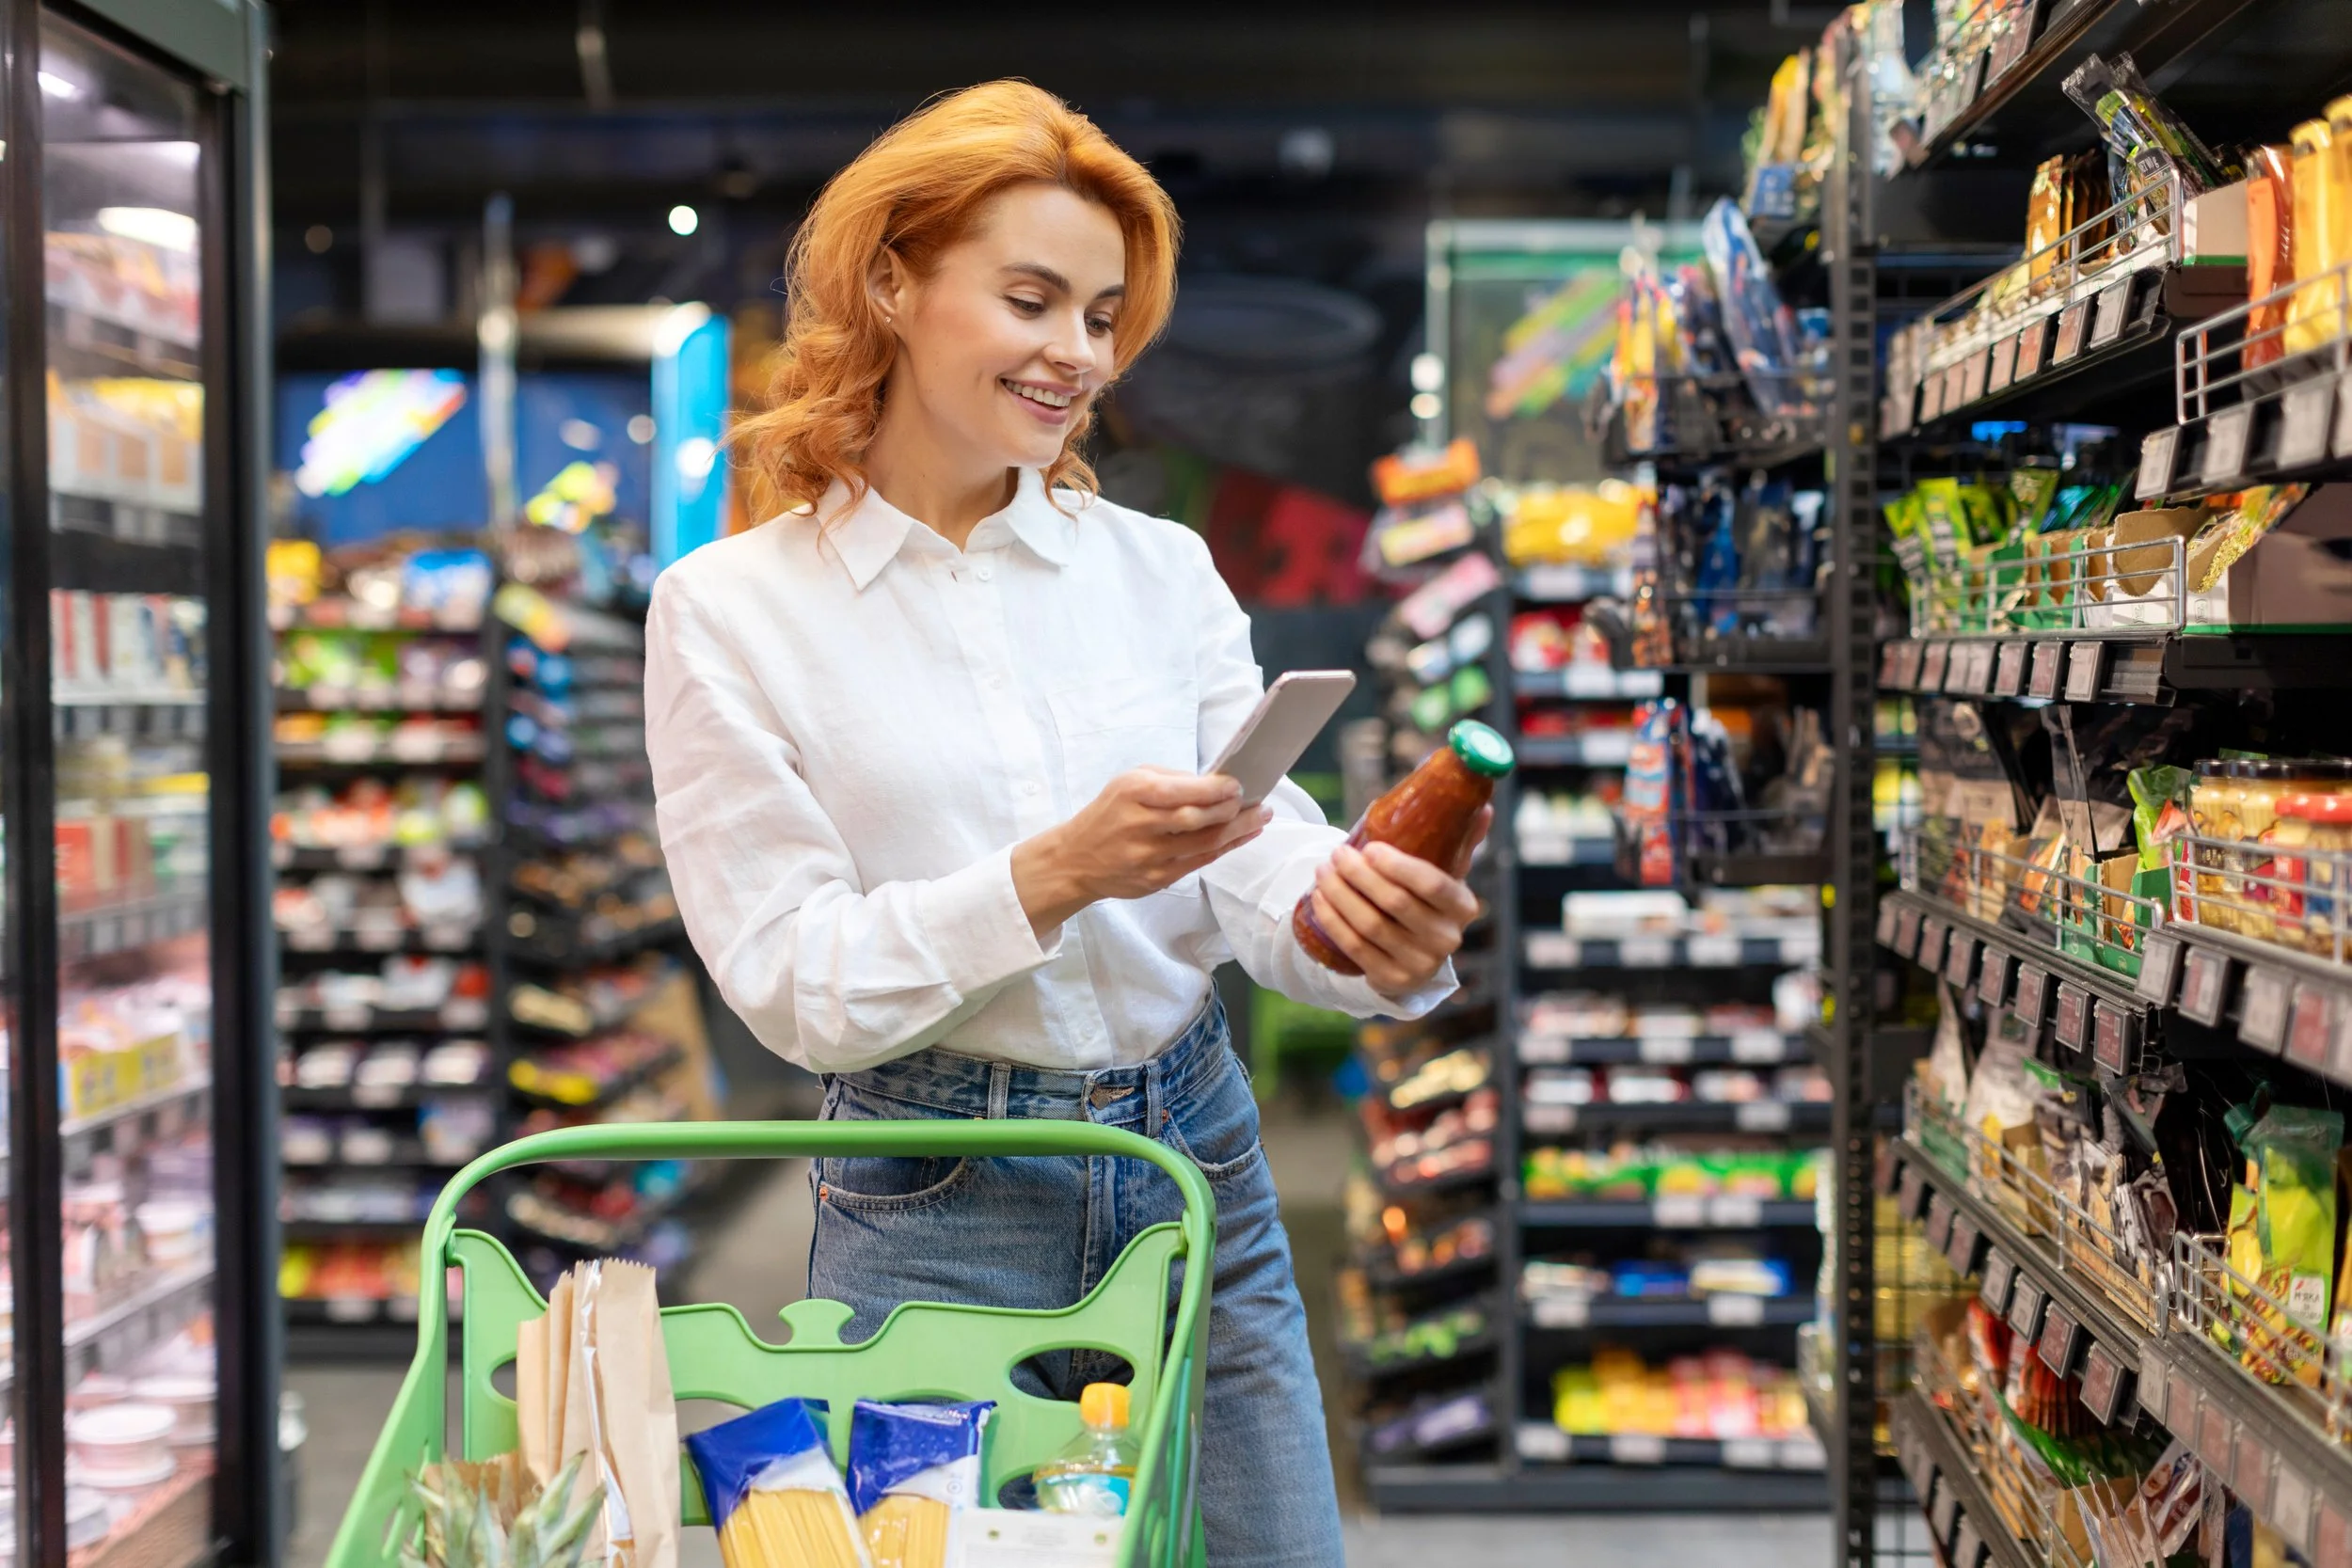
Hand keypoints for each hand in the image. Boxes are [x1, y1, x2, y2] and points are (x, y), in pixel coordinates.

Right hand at [1012, 768, 1272, 936]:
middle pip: (1197, 819)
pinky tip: (1242, 837)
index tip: (1239, 785)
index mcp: (1133, 793)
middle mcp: (1140, 825)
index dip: (1216, 790)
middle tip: (1259, 802)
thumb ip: (1170, 779)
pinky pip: (1198, 862)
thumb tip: (1215, 783)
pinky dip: (1225, 848)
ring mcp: (1148, 856)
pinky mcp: (1156, 879)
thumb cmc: (1110, 812)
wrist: (1076, 859)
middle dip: (1234, 810)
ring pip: (1203, 843)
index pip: (1182, 791)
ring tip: (1261, 818)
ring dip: (1238, 831)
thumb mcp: (1129, 781)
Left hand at [1306, 806, 1491, 998]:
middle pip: (1395, 903)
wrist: (1416, 957)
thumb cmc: (1428, 903)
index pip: (1432, 884)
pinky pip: (1355, 947)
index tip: (1370, 847)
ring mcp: (1420, 964)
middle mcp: (1447, 939)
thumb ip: (1461, 841)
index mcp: (1464, 907)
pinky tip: (1319, 899)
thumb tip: (1484, 806)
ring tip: (1323, 871)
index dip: (1398, 866)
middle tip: (1337, 854)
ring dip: (1340, 895)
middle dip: (1360, 875)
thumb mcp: (1447, 876)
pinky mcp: (1393, 980)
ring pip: (1371, 924)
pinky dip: (1333, 920)